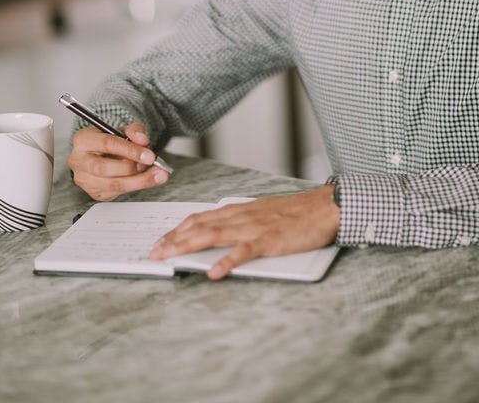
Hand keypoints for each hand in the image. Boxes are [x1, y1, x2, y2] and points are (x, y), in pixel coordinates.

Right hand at [67, 123, 168, 200]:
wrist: (102, 153)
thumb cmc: (110, 140)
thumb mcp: (123, 129)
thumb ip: (134, 131)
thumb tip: (142, 140)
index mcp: (83, 139)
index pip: (107, 144)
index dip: (130, 150)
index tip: (149, 156)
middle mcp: (79, 160)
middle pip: (105, 168)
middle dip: (132, 168)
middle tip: (153, 165)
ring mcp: (84, 179)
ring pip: (112, 185)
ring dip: (138, 181)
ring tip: (156, 174)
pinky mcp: (93, 192)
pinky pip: (116, 193)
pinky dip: (134, 187)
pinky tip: (145, 180)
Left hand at [148, 185, 339, 278]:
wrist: (325, 207)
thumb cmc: (297, 212)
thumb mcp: (263, 212)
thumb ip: (241, 221)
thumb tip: (220, 232)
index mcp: (239, 209)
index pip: (200, 217)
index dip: (177, 229)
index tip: (160, 241)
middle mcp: (242, 215)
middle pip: (199, 226)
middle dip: (173, 239)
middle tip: (153, 253)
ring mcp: (254, 227)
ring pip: (214, 235)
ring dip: (187, 246)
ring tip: (169, 257)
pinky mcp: (270, 240)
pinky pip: (244, 251)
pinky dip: (227, 261)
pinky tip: (214, 272)